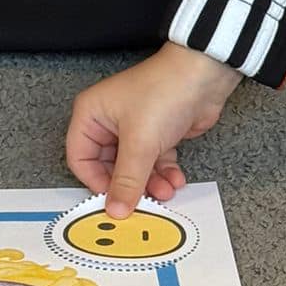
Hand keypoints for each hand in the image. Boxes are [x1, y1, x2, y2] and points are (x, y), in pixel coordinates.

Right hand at [66, 43, 243, 215]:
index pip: (80, 158)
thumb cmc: (164, 92)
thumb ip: (127, 180)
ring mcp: (135, 127)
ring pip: (135, 167)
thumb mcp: (140, 142)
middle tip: (142, 202)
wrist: (205, 75)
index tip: (113, 199)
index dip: (95, 181)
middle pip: (109, 167)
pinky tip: (176, 180)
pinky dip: (164, 173)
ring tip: (165, 191)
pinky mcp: (158, 133)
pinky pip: (155, 162)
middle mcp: (109, 121)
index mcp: (91, 114)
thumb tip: (116, 209)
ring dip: (150, 183)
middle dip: (129, 185)